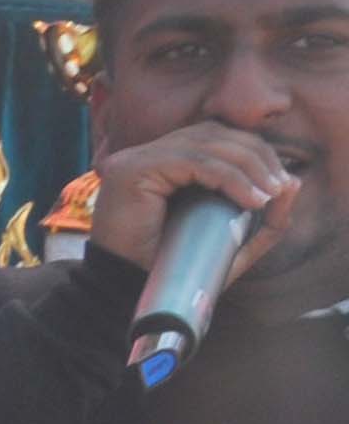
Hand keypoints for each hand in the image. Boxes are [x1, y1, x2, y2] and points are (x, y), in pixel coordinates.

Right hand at [85, 119, 299, 279]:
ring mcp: (135, 158)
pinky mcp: (132, 170)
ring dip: (248, 167)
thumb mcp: (232, 242)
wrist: (129, 290)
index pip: (215, 136)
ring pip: (206, 143)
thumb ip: (264, 219)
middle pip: (214, 133)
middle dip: (257, 156)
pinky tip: (250, 198)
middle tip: (281, 188)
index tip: (282, 184)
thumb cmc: (174, 267)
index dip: (254, 151)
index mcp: (164, 161)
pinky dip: (228, 177)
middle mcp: (146, 153)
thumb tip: (294, 183)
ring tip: (269, 195)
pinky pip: (191, 162)